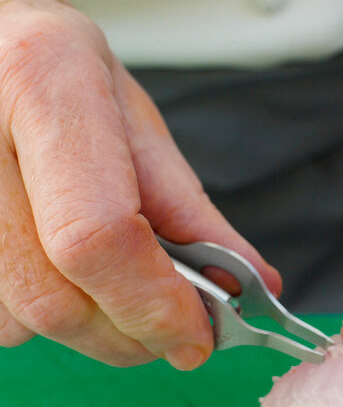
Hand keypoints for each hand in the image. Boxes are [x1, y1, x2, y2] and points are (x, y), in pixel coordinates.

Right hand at [0, 0, 279, 367]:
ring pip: (20, 318)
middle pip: (54, 295)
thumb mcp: (133, 117)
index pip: (96, 235)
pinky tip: (56, 271)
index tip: (197, 334)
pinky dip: (39, 317)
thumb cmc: (54, 72)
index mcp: (43, 84)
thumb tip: (255, 285)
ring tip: (113, 285)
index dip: (155, 303)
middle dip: (130, 333)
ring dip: (87, 327)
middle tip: (174, 331)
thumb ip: (190, 209)